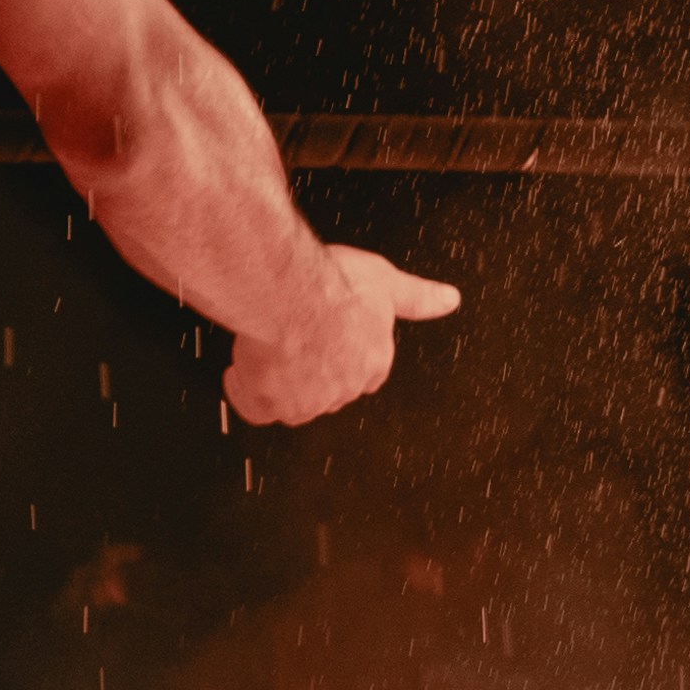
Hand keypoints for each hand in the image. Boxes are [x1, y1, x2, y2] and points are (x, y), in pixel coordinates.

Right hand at [224, 246, 461, 427]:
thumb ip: (417, 297)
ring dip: (276, 381)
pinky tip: (240, 372)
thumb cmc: (338, 286)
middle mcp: (343, 388)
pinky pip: (256, 409)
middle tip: (290, 339)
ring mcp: (306, 400)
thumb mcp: (387, 281)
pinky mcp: (270, 403)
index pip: (364, 374)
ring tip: (263, 351)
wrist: (294, 294)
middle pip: (326, 390)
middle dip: (308, 370)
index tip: (328, 340)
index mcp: (373, 362)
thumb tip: (449, 300)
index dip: (343, 357)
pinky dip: (245, 392)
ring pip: (292, 403)